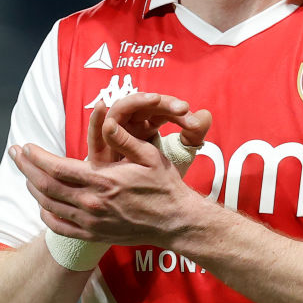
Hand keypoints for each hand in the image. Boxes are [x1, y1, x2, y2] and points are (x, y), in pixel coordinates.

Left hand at [9, 94, 211, 244]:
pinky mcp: (92, 235)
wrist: (175, 222)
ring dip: (32, 188)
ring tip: (24, 174)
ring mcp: (90, 222)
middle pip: (46, 186)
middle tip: (14, 154)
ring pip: (48, 205)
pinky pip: (59, 226)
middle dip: (25, 168)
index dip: (37, 157)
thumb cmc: (164, 185)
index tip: (26, 146)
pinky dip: (44, 214)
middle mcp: (92, 203)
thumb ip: (124, 139)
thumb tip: (105, 120)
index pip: (58, 168)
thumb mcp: (150, 156)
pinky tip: (40, 204)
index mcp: (103, 181)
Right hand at [88, 92, 210, 165]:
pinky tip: (101, 106)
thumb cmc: (160, 177)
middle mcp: (130, 125)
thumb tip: (206, 114)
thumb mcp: (180, 155)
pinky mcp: (100, 150)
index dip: (177, 111)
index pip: (160, 108)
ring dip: (136, 102)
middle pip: (141, 104)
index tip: (195, 123)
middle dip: (161, 103)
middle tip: (182, 108)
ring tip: (155, 99)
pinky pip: (95, 132)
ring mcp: (114, 135)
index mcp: (147, 123)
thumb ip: (193, 135)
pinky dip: (96, 118)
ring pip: (120, 110)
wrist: (146, 203)